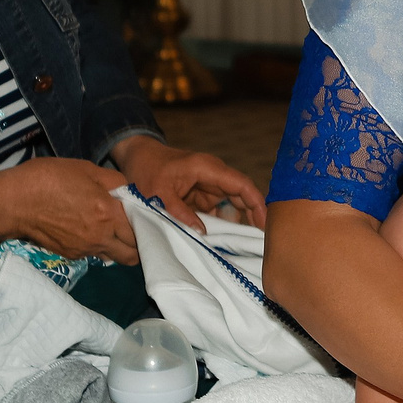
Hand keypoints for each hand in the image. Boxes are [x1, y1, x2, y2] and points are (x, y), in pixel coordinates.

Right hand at [0, 159, 136, 260]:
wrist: (14, 201)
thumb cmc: (50, 178)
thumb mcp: (87, 169)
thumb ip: (114, 182)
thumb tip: (130, 192)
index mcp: (108, 214)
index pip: (141, 231)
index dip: (146, 224)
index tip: (144, 217)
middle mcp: (101, 237)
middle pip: (132, 254)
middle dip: (137, 243)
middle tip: (133, 228)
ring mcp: (85, 250)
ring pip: (114, 257)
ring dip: (118, 248)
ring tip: (113, 231)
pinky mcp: (70, 255)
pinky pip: (94, 255)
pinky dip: (98, 247)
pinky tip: (89, 231)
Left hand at [114, 137, 266, 234]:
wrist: (136, 156)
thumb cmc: (146, 170)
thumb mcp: (157, 194)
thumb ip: (180, 213)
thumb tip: (203, 233)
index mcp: (207, 168)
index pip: (241, 184)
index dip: (257, 204)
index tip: (266, 224)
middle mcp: (214, 176)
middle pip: (242, 196)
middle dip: (253, 217)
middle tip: (261, 242)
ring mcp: (209, 186)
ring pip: (232, 206)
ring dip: (236, 224)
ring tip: (243, 246)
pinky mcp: (203, 196)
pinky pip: (218, 211)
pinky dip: (221, 225)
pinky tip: (224, 242)